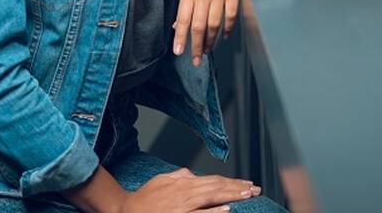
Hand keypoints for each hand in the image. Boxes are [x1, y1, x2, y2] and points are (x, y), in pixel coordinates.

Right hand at [119, 167, 261, 212]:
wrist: (125, 210)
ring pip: (212, 198)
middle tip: (256, 189)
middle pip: (217, 188)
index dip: (232, 182)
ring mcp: (183, 206)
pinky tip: (226, 210)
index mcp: (184, 182)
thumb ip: (179, 175)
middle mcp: (186, 192)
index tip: (247, 184)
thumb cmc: (143, 198)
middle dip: (238, 188)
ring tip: (248, 195)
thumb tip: (192, 173)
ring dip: (232, 196)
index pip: (214, 180)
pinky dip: (213, 212)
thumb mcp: (162, 180)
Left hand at [173, 0, 250, 65]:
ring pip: (214, 24)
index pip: (183, 20)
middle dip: (196, 46)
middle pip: (199, 26)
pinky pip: (230, 16)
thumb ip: (185, 5)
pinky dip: (227, 28)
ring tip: (207, 51)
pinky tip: (224, 36)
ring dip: (211, 40)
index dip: (181, 38)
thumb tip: (178, 26)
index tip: (178, 52)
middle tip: (196, 60)